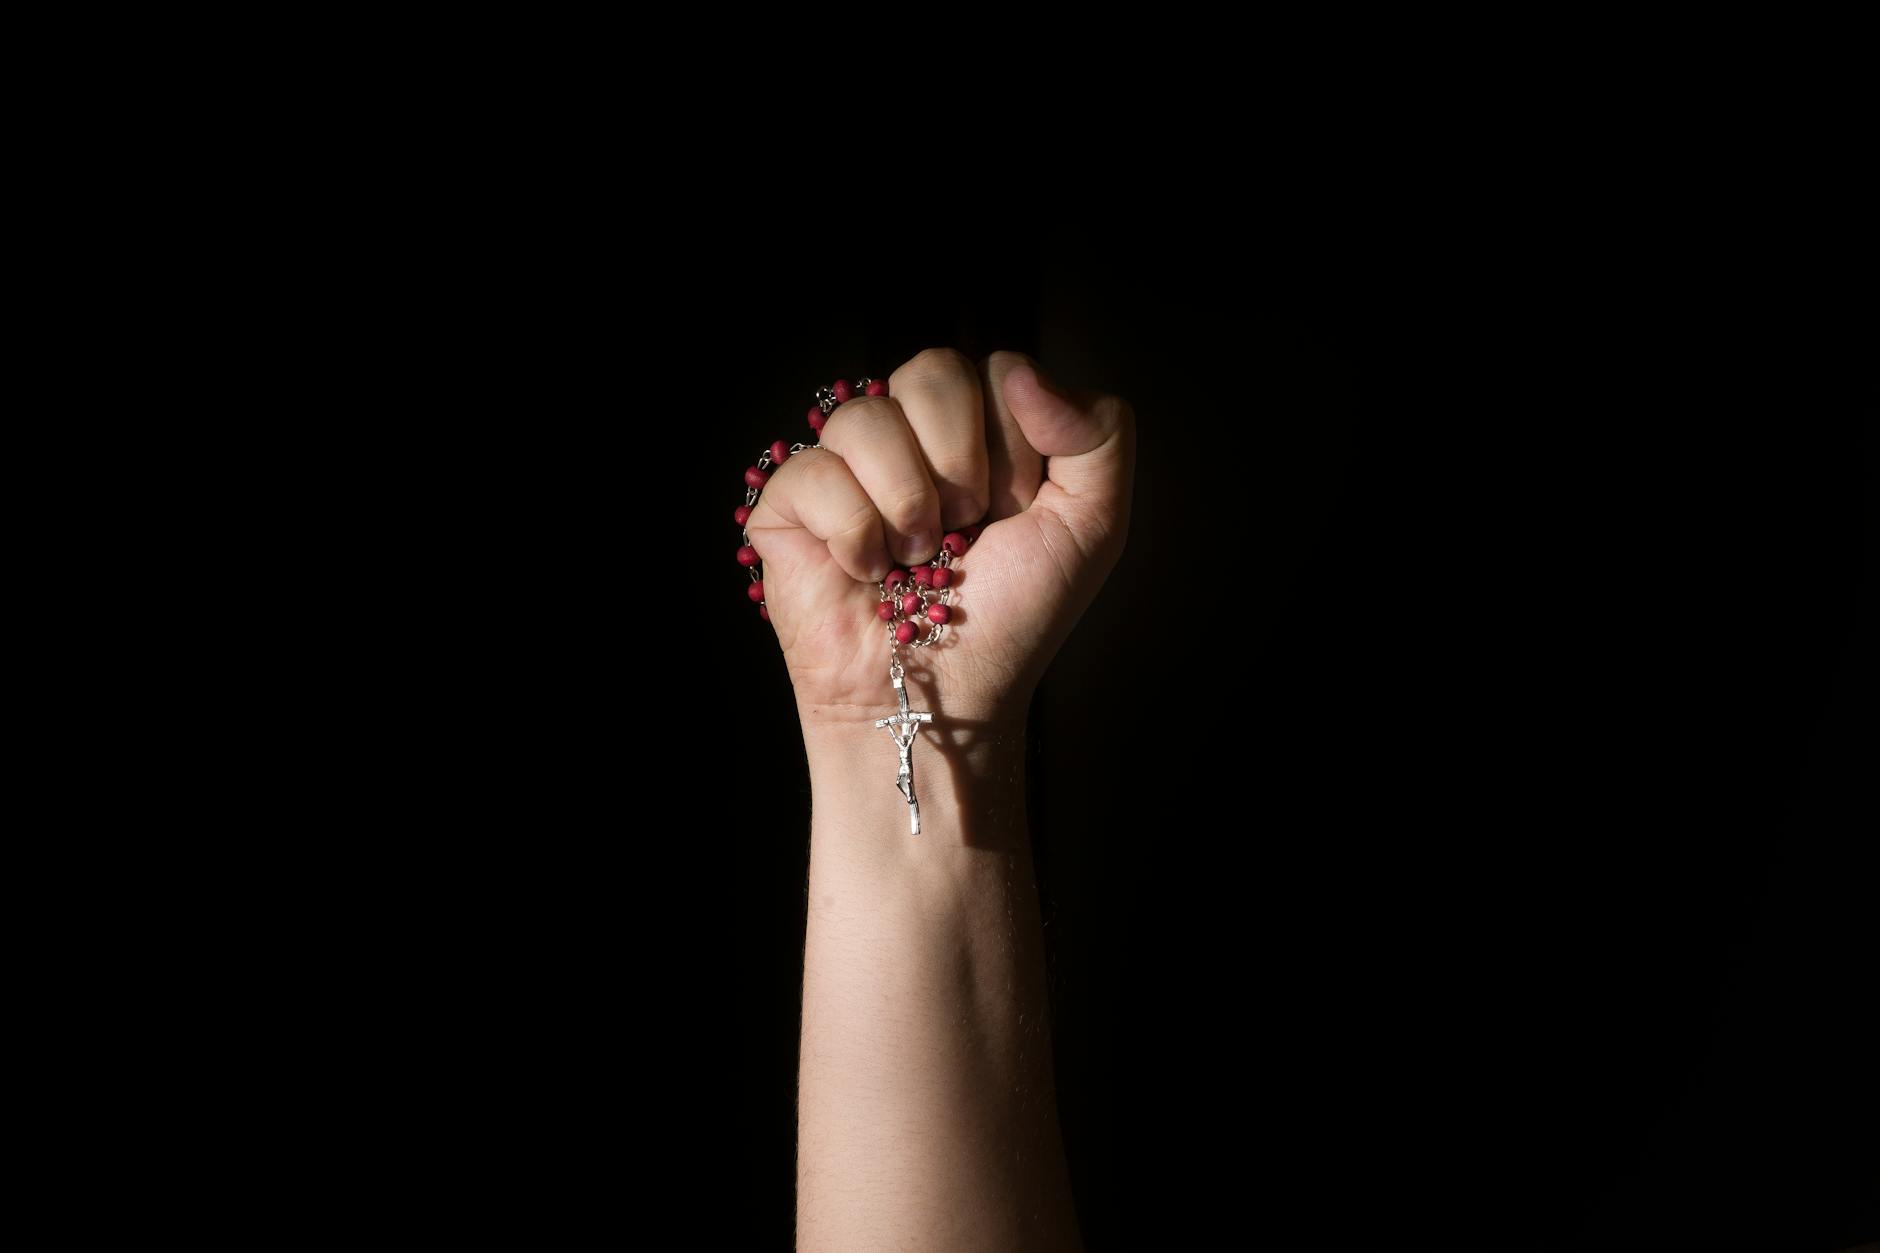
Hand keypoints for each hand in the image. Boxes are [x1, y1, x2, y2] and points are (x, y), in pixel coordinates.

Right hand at [746, 347, 1134, 729]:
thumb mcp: (1092, 526)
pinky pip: (814, 471)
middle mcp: (909, 436)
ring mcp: (844, 465)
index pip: (996, 371)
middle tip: (963, 533)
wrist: (945, 696)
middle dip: (962, 464)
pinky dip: (854, 534)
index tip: (1015, 513)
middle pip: (932, 370)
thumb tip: (1019, 369)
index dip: (1012, 446)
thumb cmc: (1012, 620)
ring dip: (908, 504)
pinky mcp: (788, 503)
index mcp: (979, 430)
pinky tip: (865, 572)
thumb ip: (1099, 433)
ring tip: (912, 558)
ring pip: (867, 416)